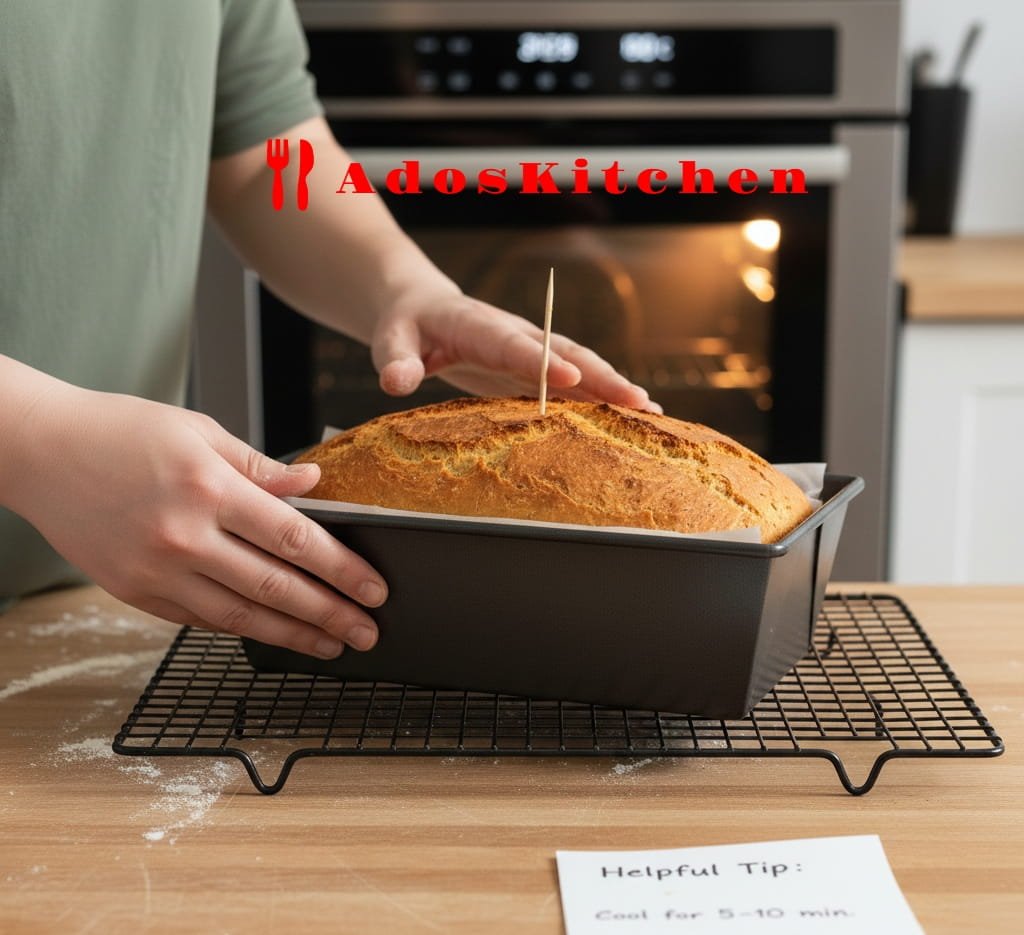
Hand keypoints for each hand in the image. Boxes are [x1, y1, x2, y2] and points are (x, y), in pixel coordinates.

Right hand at [4, 380, 385, 657]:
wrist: (39, 452)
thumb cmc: (121, 431)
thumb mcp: (199, 431)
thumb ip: (260, 466)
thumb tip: (314, 483)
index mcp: (209, 487)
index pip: (295, 538)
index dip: (342, 569)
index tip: (374, 589)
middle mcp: (184, 535)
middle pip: (275, 587)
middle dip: (330, 614)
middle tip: (367, 632)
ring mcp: (156, 570)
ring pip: (240, 617)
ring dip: (293, 635)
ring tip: (331, 645)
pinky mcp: (135, 592)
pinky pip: (200, 620)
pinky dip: (242, 629)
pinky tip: (274, 633)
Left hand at [370, 286, 661, 411]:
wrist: (422, 308)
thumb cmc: (405, 327)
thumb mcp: (390, 341)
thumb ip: (395, 360)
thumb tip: (397, 382)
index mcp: (479, 327)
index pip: (514, 345)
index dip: (543, 362)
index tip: (572, 379)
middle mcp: (515, 336)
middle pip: (565, 353)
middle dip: (602, 377)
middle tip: (637, 402)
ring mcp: (530, 351)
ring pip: (580, 367)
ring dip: (614, 390)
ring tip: (653, 414)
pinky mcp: (534, 369)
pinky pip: (574, 384)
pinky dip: (602, 400)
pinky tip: (631, 419)